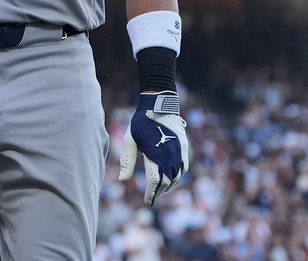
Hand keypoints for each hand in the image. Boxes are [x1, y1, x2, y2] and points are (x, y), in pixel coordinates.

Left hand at [118, 91, 188, 205]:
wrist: (159, 105)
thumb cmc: (140, 123)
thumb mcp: (129, 140)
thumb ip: (127, 161)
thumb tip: (122, 180)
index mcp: (155, 154)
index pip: (154, 181)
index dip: (151, 193)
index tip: (148, 202)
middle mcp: (170, 156)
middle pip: (167, 182)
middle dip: (159, 191)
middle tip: (151, 197)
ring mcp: (180, 152)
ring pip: (177, 177)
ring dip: (169, 185)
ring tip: (159, 189)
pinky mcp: (185, 148)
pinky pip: (183, 168)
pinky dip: (177, 176)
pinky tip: (170, 178)